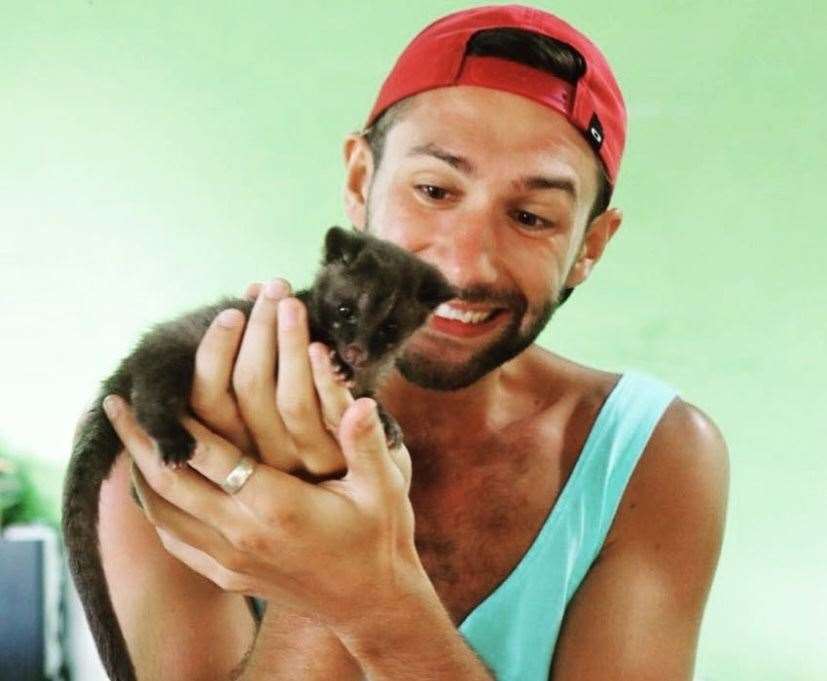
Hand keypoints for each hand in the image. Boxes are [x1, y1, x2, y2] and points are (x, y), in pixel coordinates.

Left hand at [102, 280, 420, 626]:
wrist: (371, 601)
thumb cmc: (379, 536)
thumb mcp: (384, 486)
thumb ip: (367, 442)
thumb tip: (360, 401)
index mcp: (278, 507)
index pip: (209, 454)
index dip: (179, 416)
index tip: (156, 381)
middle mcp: (244, 536)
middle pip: (169, 480)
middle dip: (139, 437)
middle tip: (115, 402)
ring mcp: (230, 561)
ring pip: (161, 512)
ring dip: (138, 470)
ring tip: (124, 435)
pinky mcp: (226, 576)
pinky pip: (173, 539)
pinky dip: (154, 507)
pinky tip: (150, 483)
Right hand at [188, 278, 348, 476]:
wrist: (364, 532)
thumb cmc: (304, 465)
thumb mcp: (265, 431)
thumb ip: (246, 381)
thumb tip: (235, 312)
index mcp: (234, 449)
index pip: (207, 399)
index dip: (213, 353)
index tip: (229, 310)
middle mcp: (266, 458)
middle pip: (249, 390)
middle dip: (257, 332)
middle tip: (270, 288)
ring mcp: (307, 461)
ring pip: (290, 400)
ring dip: (292, 344)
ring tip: (291, 301)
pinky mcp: (346, 462)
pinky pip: (331, 415)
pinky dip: (326, 378)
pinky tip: (323, 345)